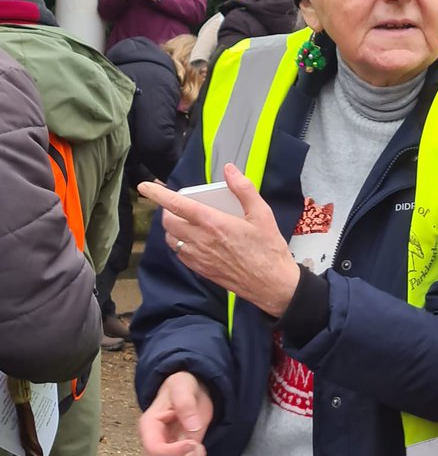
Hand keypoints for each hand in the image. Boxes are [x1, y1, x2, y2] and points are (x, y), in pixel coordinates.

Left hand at [138, 164, 300, 316]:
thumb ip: (243, 189)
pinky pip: (180, 254)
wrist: (272, 285)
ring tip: (185, 221)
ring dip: (172, 228)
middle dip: (167, 210)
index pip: (177, 205)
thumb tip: (229, 170)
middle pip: (169, 222)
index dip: (158, 194)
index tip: (145, 187)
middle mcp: (202, 241)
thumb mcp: (262, 214)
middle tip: (178, 204)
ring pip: (172, 239)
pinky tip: (193, 240)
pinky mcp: (202, 270)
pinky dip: (180, 244)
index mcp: (214, 223)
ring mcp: (199, 258)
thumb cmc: (269, 250)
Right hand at [139, 372, 213, 455]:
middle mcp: (154, 445)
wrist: (193, 390)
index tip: (192, 442)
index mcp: (149, 428)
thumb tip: (191, 425)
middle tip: (189, 455)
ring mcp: (166, 454)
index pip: (154, 452)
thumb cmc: (182, 386)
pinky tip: (199, 446)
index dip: (173, 454)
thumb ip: (185, 402)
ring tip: (196, 444)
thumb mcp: (182, 386)